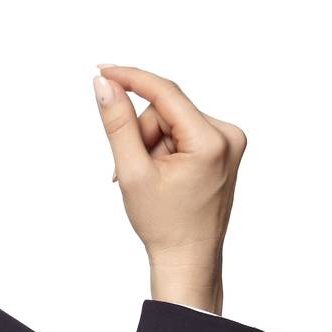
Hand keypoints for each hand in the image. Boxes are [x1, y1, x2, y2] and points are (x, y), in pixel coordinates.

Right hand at [93, 64, 247, 304]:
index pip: (165, 93)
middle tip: (132, 172)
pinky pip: (182, 133)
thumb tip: (104, 84)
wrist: (188, 260)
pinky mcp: (224, 149)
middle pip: (166, 110)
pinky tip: (162, 177)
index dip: (130, 79)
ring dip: (151, 147)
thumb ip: (117, 124)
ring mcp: (230, 142)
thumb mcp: (133, 172)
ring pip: (172, 122)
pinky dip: (164, 151)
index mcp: (212, 141)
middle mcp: (228, 135)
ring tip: (149, 180)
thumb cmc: (163, 225)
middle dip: (142, 136)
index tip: (102, 71)